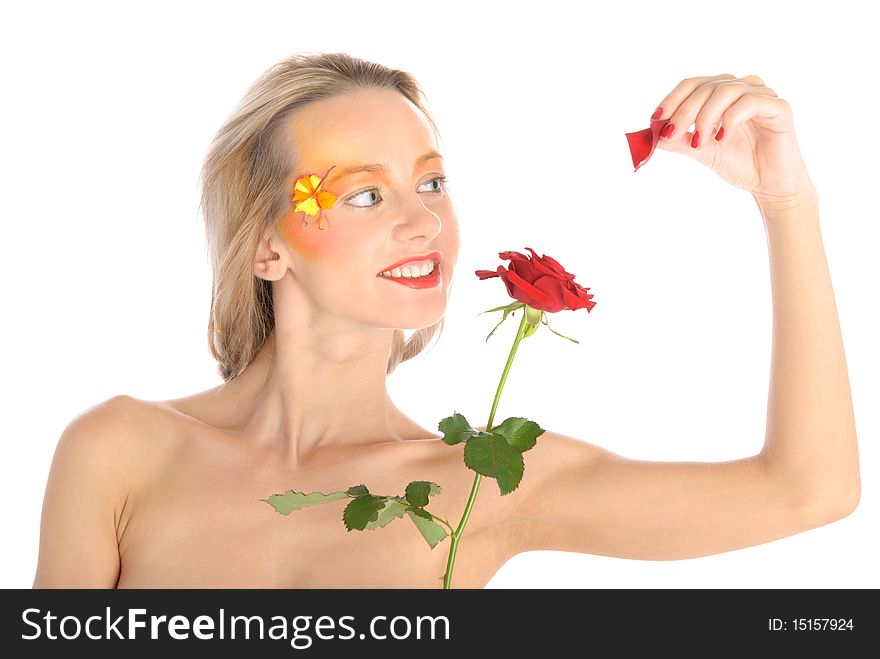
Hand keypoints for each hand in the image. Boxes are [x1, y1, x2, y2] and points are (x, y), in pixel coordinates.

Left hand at [652, 74, 816, 204]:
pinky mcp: (779, 107)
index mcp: (721, 94)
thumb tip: (650, 135)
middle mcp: (742, 88)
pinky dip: (730, 119)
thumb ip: (678, 141)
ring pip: (725, 90)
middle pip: (705, 86)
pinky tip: (722, 139)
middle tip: (673, 134)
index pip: (692, 85)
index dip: (672, 99)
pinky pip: (750, 102)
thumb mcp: (701, 151)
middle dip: (684, 111)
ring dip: (706, 116)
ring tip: (701, 142)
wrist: (769, 184)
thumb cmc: (739, 163)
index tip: (656, 119)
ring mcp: (761, 95)